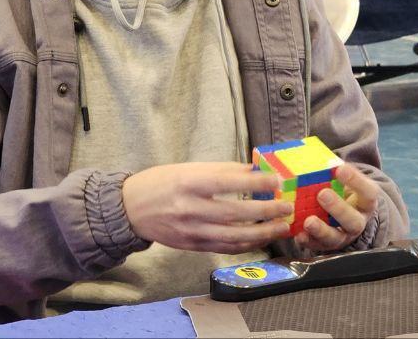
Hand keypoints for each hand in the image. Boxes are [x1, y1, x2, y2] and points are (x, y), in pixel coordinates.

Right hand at [122, 162, 292, 253]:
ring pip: (233, 236)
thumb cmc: (161, 183)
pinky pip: (224, 248)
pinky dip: (246, 245)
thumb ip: (222, 170)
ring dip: (262, 233)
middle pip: (235, 213)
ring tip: (281, 226)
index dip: (255, 183)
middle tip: (287, 207)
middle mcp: (190, 208)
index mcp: (189, 183)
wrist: (130, 209)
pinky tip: (260, 239)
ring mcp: (191, 230)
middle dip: (266, 211)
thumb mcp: (188, 168)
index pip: (228, 182)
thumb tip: (255, 170)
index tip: (277, 180)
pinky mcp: (192, 246)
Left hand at [293, 164, 379, 252]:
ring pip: (336, 237)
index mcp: (365, 202)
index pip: (368, 193)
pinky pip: (318, 247)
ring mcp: (343, 236)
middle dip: (338, 208)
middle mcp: (357, 222)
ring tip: (308, 221)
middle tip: (322, 194)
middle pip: (353, 220)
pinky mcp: (327, 246)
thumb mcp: (344, 181)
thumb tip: (316, 154)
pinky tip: (299, 234)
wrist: (343, 214)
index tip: (340, 169)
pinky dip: (308, 241)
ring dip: (321, 230)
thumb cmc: (341, 191)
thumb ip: (335, 171)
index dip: (356, 182)